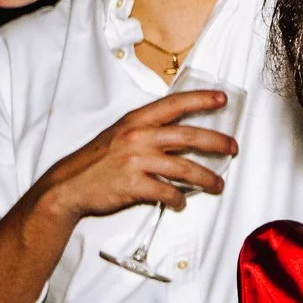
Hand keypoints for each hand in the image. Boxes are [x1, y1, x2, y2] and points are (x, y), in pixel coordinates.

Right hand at [36, 90, 237, 221]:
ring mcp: (136, 161)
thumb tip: (179, 133)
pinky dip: (179, 200)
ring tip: (218, 185)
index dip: (201, 99)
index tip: (222, 98)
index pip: (175, 104)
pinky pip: (167, 193)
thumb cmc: (97, 160)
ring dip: (207, 178)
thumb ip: (147, 129)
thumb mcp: (120, 134)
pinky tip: (181, 203)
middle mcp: (139, 136)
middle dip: (217, 142)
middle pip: (189, 136)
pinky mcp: (133, 185)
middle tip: (233, 148)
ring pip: (185, 168)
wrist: (69, 185)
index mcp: (136, 120)